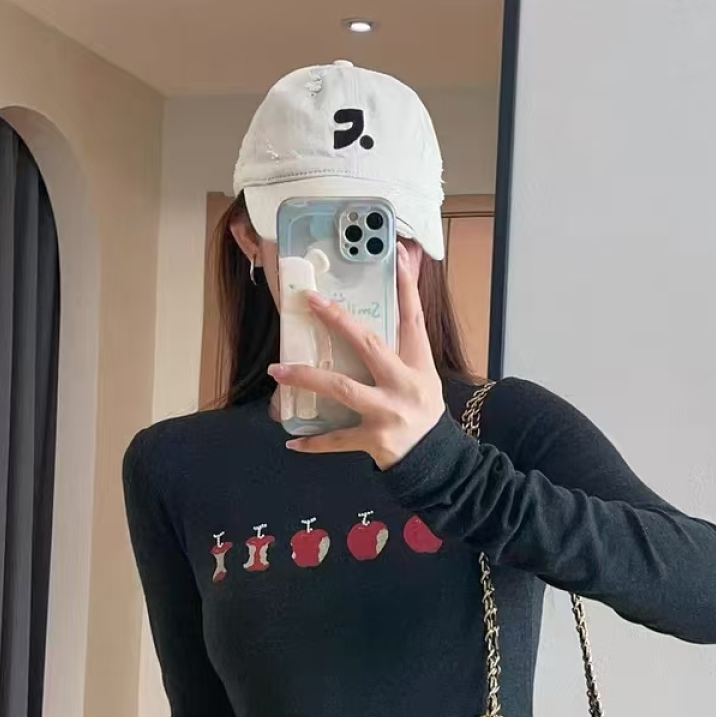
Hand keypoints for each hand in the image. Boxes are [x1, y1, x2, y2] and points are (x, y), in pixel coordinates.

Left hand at [266, 241, 446, 469]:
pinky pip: (336, 440)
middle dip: (338, 321)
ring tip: (278, 370)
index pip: (413, 318)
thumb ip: (404, 347)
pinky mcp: (374, 440)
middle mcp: (404, 385)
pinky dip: (313, 443)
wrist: (437, 461)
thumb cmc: (423, 413)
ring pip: (342, 389)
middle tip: (310, 301)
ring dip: (306, 377)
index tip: (398, 255)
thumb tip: (383, 313)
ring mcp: (388, 413)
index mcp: (419, 365)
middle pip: (368, 345)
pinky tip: (291, 441)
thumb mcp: (423, 376)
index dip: (407, 286)